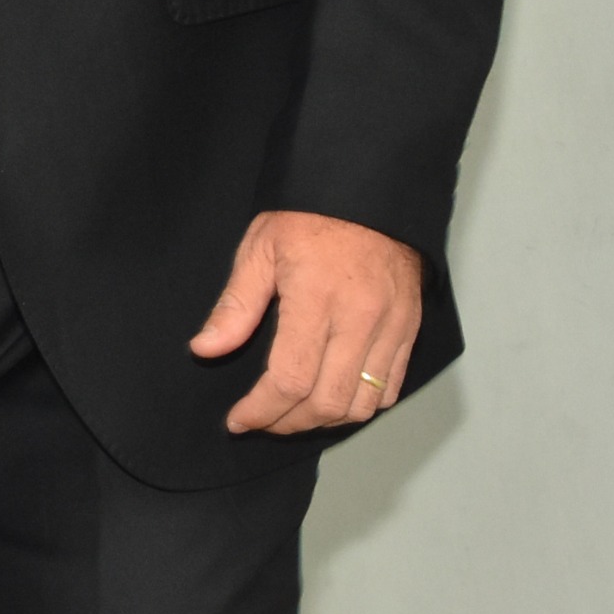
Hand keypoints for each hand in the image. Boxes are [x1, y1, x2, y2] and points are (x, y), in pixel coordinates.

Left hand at [188, 210, 426, 435]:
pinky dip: (361, 406)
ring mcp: (391, 327)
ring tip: (294, 415)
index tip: (239, 419)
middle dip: (288, 423)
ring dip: (324, 421)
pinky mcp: (409, 329)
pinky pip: (390, 389)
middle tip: (262, 421)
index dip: (261, 410)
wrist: (370, 190)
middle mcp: (359, 318)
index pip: (289, 378)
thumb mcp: (261, 247)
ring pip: (362, 405)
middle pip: (327, 402)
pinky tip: (333, 399)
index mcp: (316, 297)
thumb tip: (204, 349)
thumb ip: (235, 305)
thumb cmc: (310, 214)